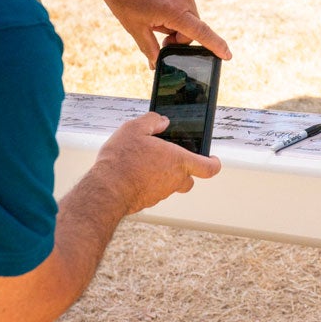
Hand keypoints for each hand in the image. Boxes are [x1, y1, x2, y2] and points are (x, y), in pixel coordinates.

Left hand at [87, 0, 231, 65]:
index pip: (201, 32)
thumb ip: (149, 47)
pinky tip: (151, 2)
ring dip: (174, 21)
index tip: (228, 55)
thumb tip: (156, 63)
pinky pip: (181, 0)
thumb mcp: (134, 26)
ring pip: (186, 13)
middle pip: (192, 27)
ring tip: (150, 13)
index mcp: (174, 9)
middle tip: (157, 35)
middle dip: (178, 35)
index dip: (216, 46)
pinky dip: (172, 7)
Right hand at [87, 112, 221, 216]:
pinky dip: (149, 183)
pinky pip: (154, 190)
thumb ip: (152, 120)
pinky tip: (134, 173)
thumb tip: (162, 120)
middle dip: (184, 169)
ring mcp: (161, 193)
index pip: (209, 168)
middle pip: (190, 178)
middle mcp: (174, 179)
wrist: (106, 190)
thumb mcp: (135, 128)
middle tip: (170, 158)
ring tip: (146, 162)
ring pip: (171, 185)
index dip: (214, 163)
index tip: (213, 159)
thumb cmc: (122, 160)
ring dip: (164, 175)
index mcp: (179, 161)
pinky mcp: (148, 201)